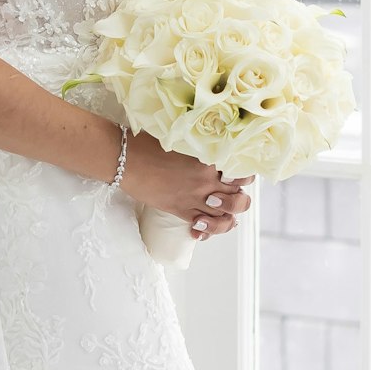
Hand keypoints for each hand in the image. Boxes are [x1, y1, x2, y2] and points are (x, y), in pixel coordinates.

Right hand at [117, 132, 251, 240]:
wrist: (124, 158)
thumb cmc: (147, 143)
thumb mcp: (180, 139)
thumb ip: (198, 145)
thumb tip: (208, 148)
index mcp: (210, 160)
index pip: (242, 174)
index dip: (245, 178)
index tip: (239, 177)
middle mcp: (206, 181)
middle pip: (238, 199)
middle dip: (239, 201)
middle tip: (230, 196)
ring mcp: (193, 198)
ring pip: (224, 218)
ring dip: (226, 220)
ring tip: (220, 215)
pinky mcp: (179, 210)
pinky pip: (202, 227)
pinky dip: (206, 231)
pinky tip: (200, 226)